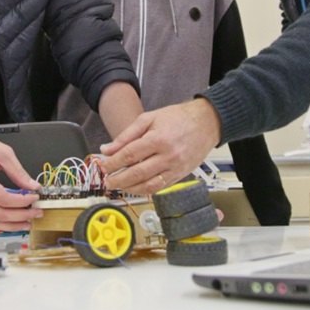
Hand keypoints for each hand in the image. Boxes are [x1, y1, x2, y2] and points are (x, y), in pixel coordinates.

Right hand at [0, 126, 44, 230]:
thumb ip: (18, 172)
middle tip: (36, 212)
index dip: (22, 202)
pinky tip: (12, 221)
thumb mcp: (2, 152)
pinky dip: (0, 222)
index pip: (3, 199)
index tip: (35, 197)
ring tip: (27, 222)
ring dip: (11, 225)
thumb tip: (33, 186)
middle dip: (21, 217)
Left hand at [100, 99, 221, 195]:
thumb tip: (107, 149)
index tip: (102, 166)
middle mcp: (168, 156)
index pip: (129, 155)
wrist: (207, 123)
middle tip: (106, 180)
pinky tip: (134, 188)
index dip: (113, 163)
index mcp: (158, 139)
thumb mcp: (149, 118)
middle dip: (118, 179)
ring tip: (118, 186)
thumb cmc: (178, 118)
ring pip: (148, 185)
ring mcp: (175, 168)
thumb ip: (127, 135)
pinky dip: (144, 191)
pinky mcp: (181, 175)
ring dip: (129, 188)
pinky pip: (160, 188)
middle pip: (137, 173)